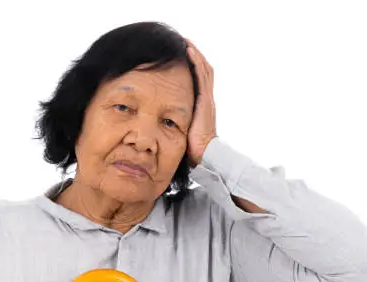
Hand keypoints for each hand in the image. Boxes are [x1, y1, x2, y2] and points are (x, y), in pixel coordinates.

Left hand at [184, 38, 216, 166]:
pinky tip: (189, 51)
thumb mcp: (182, 133)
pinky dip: (196, 62)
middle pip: (203, 72)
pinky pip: (201, 76)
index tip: (183, 57)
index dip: (193, 68)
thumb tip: (159, 123)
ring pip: (203, 70)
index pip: (199, 82)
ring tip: (185, 42)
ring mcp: (207, 99)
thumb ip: (175, 124)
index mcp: (201, 107)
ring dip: (194, 55)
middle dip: (194, 57)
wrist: (205, 155)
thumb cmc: (192, 149)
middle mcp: (206, 100)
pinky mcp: (205, 100)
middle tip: (184, 44)